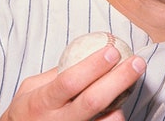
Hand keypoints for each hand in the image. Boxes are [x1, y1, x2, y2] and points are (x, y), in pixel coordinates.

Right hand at [0, 46, 146, 120]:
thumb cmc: (27, 111)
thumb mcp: (31, 89)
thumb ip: (56, 74)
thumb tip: (87, 53)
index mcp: (42, 101)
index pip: (70, 82)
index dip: (93, 66)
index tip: (112, 51)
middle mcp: (58, 120)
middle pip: (93, 101)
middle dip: (118, 79)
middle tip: (137, 63)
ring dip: (121, 102)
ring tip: (132, 84)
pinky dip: (115, 116)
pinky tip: (120, 104)